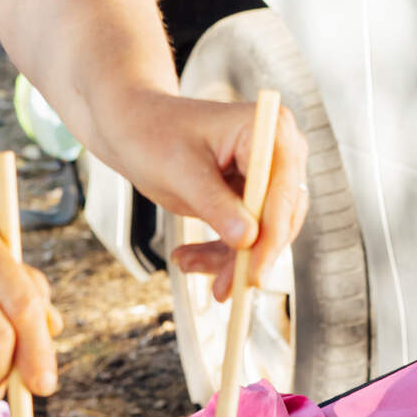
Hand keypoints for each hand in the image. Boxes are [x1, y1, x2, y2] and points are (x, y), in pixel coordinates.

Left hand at [104, 91, 308, 301]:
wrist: (134, 128)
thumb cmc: (154, 134)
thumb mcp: (181, 171)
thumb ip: (215, 205)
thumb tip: (248, 240)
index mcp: (268, 130)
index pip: (282, 194)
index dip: (270, 239)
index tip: (252, 275)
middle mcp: (277, 152)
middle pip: (280, 218)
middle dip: (249, 256)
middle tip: (222, 288)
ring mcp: (267, 176)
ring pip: (264, 234)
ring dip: (228, 259)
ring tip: (186, 264)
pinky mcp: (252, 197)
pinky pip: (247, 236)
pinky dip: (220, 252)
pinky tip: (188, 258)